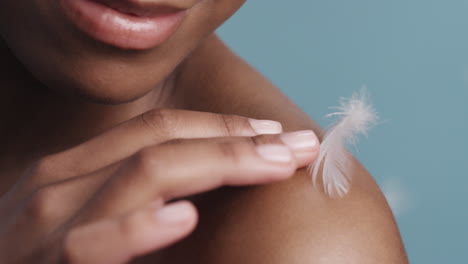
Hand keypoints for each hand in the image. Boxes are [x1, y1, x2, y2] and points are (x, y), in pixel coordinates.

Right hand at [0, 109, 318, 263]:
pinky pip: (88, 243)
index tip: (275, 134)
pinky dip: (137, 228)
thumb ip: (134, 198)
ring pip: (141, 173)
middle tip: (298, 144)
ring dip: (218, 164)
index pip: (158, 129)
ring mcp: (46, 225)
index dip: (221, 126)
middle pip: (160, 139)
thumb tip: (197, 192)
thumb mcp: (88, 218)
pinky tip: (183, 219)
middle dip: (237, 137)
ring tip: (274, 165)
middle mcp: (59, 185)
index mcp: (75, 171)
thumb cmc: (52, 260)